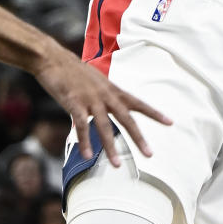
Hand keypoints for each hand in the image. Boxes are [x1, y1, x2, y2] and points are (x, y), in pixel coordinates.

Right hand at [33, 42, 171, 165]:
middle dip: (138, 137)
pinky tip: (87, 155)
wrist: (53, 58)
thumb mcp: (95, 81)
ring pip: (104, 126)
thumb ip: (104, 96)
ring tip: (117, 165)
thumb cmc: (73, 71)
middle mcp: (105, 95)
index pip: (137, 102)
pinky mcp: (74, 102)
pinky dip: (85, 141)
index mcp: (112, 90)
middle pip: (126, 118)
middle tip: (149, 154)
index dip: (154, 113)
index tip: (170, 122)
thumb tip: (109, 109)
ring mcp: (90, 99)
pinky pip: (81, 125)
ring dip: (110, 147)